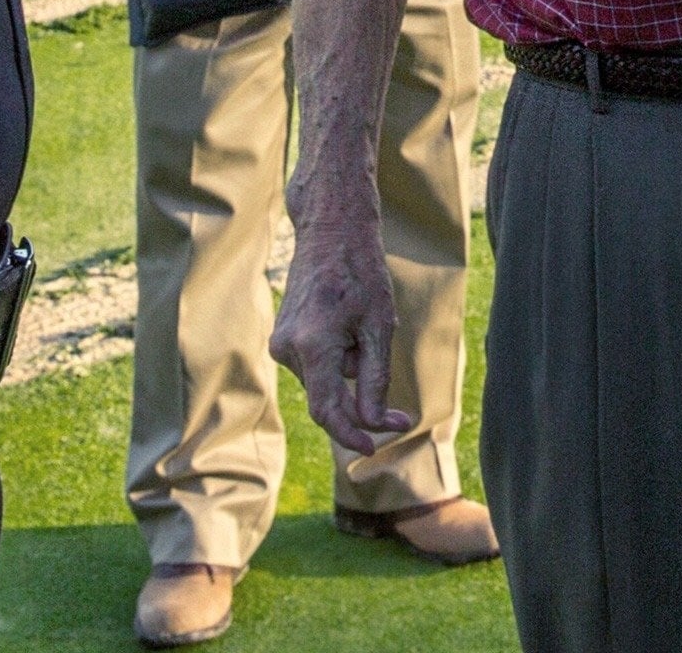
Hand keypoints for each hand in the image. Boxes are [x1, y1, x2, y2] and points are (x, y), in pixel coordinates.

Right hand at [271, 189, 413, 455]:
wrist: (331, 232)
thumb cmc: (361, 274)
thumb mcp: (379, 326)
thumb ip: (374, 380)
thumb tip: (375, 424)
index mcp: (312, 346)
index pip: (327, 410)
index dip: (351, 435)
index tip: (374, 449)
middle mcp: (287, 349)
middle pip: (327, 399)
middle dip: (361, 405)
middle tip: (400, 414)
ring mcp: (280, 344)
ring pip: (325, 382)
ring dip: (350, 371)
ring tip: (361, 327)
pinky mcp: (282, 340)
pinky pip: (316, 367)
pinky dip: (337, 360)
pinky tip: (346, 326)